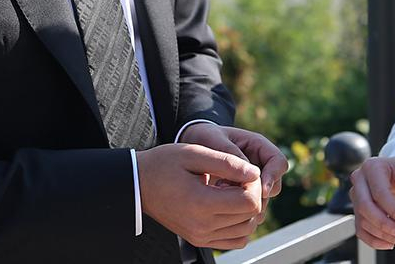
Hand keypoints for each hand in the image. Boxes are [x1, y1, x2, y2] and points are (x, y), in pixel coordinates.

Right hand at [137, 143, 263, 249]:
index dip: (254, 184)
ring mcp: (201, 236)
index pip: (250, 202)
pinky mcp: (200, 240)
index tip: (242, 171)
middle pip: (250, 216)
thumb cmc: (164, 165)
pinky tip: (228, 205)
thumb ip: (227, 162)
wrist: (139, 184)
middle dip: (252, 194)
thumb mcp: (194, 154)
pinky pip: (235, 240)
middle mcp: (202, 226)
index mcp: (201, 203)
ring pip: (246, 230)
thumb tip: (255, 173)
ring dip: (247, 210)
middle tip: (236, 178)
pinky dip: (240, 224)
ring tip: (230, 191)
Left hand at [180, 123, 287, 200]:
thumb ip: (231, 156)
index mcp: (258, 146)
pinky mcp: (243, 193)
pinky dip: (238, 211)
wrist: (192, 144)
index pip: (278, 162)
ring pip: (263, 200)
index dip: (273, 177)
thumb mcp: (214, 140)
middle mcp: (259, 164)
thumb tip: (253, 176)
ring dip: (246, 204)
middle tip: (232, 194)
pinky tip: (219, 203)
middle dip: (258, 195)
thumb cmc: (204, 137)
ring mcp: (252, 180)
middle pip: (274, 186)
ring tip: (221, 194)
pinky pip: (249, 208)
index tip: (260, 190)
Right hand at [349, 156, 394, 249]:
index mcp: (372, 167)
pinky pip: (360, 230)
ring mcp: (355, 196)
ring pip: (363, 220)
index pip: (379, 193)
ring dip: (382, 235)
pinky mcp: (357, 210)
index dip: (394, 212)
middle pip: (365, 207)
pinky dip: (374, 241)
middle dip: (385, 225)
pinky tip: (390, 243)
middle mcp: (359, 180)